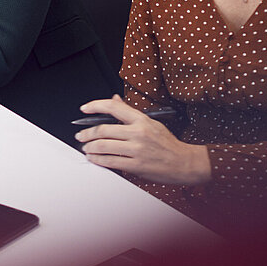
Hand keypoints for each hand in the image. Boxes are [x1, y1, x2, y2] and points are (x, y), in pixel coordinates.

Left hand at [76, 95, 210, 184]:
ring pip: (103, 146)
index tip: (84, 109)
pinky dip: (98, 160)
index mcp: (141, 119)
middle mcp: (138, 132)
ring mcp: (137, 149)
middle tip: (80, 135)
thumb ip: (130, 112)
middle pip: (103, 129)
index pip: (113, 106)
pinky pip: (111, 162)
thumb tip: (115, 99)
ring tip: (86, 148)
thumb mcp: (151, 122)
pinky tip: (94, 158)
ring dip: (89, 147)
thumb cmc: (168, 143)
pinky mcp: (137, 165)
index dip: (94, 106)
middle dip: (86, 133)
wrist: (185, 163)